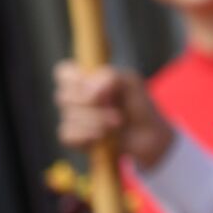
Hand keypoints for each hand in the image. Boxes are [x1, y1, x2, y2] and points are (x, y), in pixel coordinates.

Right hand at [53, 60, 173, 167]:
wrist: (149, 139)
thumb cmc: (139, 107)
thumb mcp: (133, 84)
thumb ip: (112, 77)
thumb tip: (90, 88)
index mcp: (87, 80)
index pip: (64, 73)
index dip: (75, 80)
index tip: (97, 91)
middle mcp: (76, 98)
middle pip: (63, 96)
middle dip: (92, 106)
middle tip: (117, 114)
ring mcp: (73, 119)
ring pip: (68, 117)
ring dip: (96, 123)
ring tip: (117, 126)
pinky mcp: (74, 139)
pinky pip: (68, 136)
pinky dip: (88, 137)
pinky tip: (103, 138)